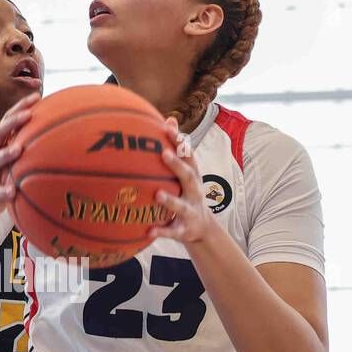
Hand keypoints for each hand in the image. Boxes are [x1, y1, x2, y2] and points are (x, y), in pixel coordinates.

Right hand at [0, 94, 38, 221]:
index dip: (20, 107)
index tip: (37, 97)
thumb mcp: (14, 159)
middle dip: (11, 123)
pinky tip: (11, 192)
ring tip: (17, 150)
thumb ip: (29, 146)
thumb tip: (59, 133)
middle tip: (28, 116)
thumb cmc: (4, 175)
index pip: (8, 120)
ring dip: (5, 154)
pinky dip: (2, 191)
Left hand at [148, 119, 217, 249]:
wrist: (203, 229)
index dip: (180, 141)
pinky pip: (172, 232)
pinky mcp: (184, 231)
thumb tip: (169, 119)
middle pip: (189, 176)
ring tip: (157, 195)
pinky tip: (149, 231)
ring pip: (181, 206)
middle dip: (178, 165)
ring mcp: (190, 212)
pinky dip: (162, 232)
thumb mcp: (186, 173)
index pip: (189, 155)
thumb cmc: (188, 195)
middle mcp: (194, 192)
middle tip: (164, 154)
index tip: (168, 126)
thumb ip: (178, 149)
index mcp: (193, 177)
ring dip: (170, 200)